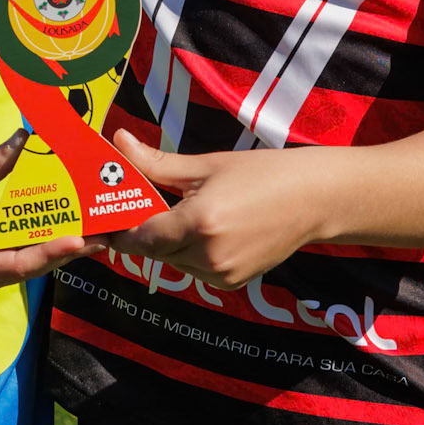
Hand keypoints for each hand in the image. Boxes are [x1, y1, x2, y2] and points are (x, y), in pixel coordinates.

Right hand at [0, 132, 103, 297]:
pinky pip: (28, 260)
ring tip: (100, 234)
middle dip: (68, 251)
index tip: (77, 239)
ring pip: (34, 267)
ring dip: (65, 251)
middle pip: (32, 268)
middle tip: (104, 235)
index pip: (16, 265)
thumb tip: (23, 137)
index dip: (48, 252)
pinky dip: (50, 246)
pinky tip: (78, 234)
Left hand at [103, 131, 332, 290]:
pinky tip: (208, 229)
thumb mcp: (206, 165)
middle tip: (145, 205)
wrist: (313, 199)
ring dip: (168, 243)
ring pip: (173, 262)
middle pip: (153, 251)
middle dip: (145, 231)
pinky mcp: (233, 283)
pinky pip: (195, 270)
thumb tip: (118, 141)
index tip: (110, 215)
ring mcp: (222, 274)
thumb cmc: (262, 174)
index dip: (120, 229)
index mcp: (198, 222)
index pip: (138, 238)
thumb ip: (156, 163)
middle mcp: (207, 255)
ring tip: (185, 213)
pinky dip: (190, 253)